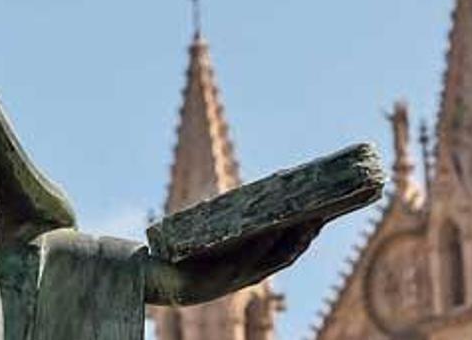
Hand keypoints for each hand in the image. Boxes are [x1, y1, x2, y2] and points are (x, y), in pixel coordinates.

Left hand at [143, 219, 322, 305]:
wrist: (148, 276)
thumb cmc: (178, 252)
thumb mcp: (209, 235)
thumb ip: (230, 220)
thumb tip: (250, 191)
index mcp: (246, 268)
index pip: (284, 252)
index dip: (305, 235)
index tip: (322, 214)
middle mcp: (243, 277)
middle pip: (284, 255)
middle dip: (306, 235)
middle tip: (324, 212)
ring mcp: (231, 280)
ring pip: (270, 260)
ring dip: (290, 240)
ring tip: (306, 218)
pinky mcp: (215, 280)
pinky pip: (244, 261)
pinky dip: (260, 245)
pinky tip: (271, 227)